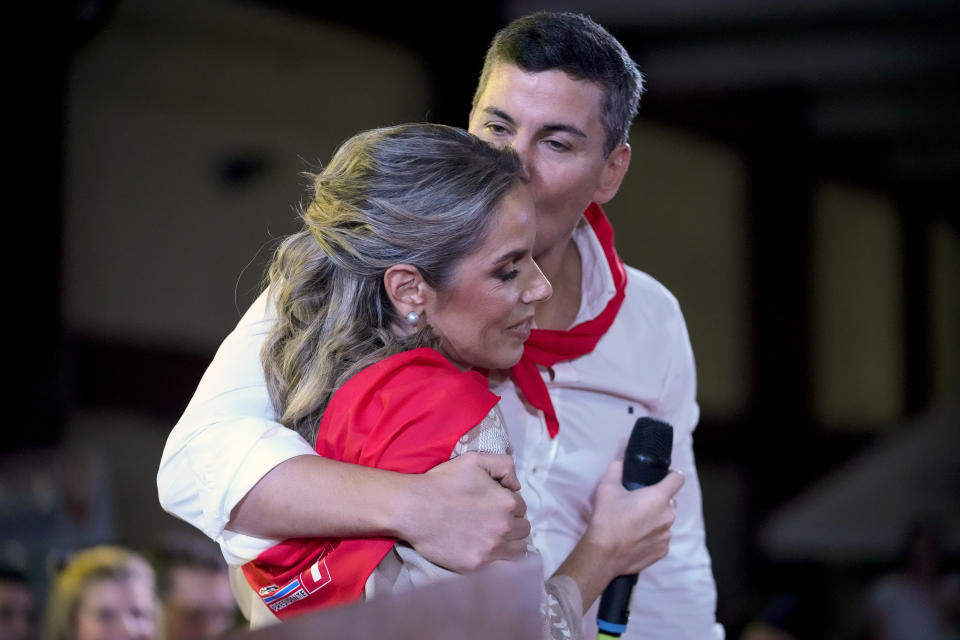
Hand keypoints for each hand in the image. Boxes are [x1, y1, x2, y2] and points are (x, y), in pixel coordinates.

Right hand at [398, 452, 529, 571]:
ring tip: (492, 535)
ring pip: (517, 550)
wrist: (413, 508)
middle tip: (493, 519)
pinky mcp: (476, 566)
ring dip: (509, 542)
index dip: (508, 503)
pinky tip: (482, 547)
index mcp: (507, 503)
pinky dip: (494, 556)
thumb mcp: (474, 460)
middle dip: (512, 522)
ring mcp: (490, 550)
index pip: (521, 507)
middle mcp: (504, 529)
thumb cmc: (443, 482)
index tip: (493, 503)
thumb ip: (503, 465)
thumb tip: (516, 486)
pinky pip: (498, 565)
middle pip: (523, 529)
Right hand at [552, 459, 683, 609]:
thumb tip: (621, 462)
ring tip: (635, 523)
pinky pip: (662, 537)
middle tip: (639, 503)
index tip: (661, 478)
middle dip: (659, 499)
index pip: (678, 478)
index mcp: (658, 497)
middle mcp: (668, 515)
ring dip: (656, 518)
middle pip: (671, 500)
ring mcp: (667, 535)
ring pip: (666, 520)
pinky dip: (653, 535)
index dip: (671, 476)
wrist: (604, 554)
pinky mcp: (663, 550)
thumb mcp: (607, 488)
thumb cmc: (606, 519)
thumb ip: (616, 469)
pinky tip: (637, 537)